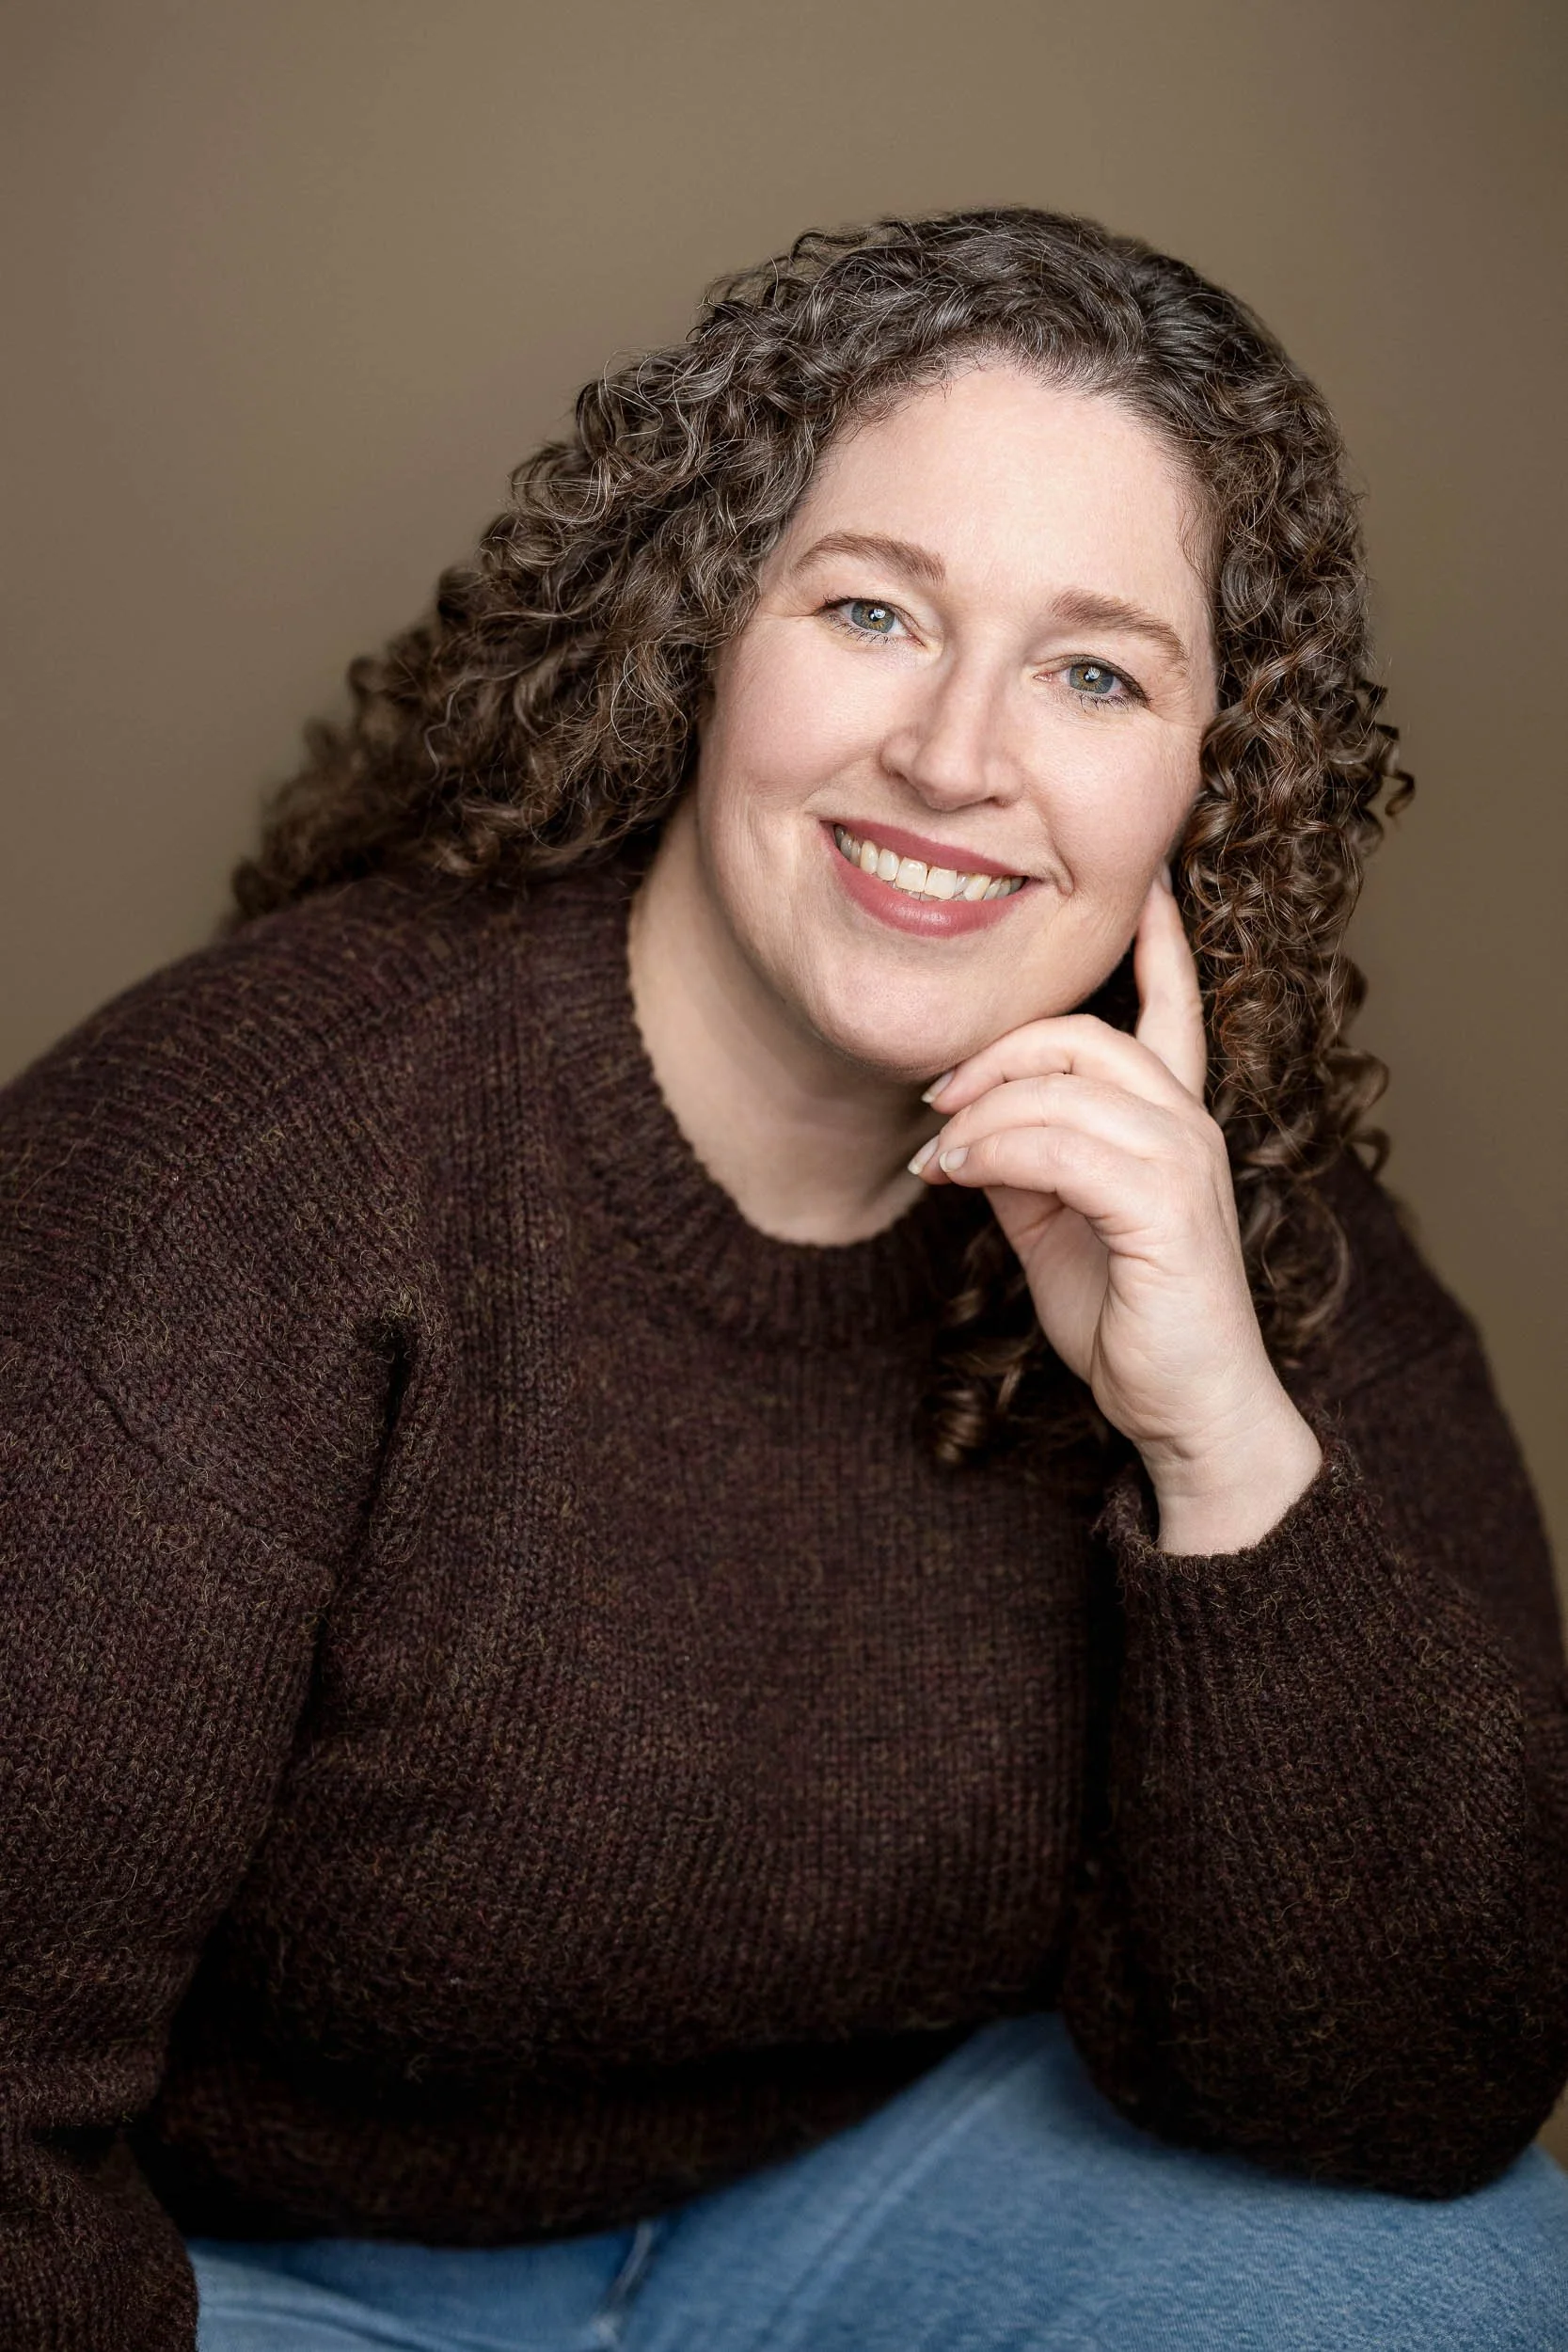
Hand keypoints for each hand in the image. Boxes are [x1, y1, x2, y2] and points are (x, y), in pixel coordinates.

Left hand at [909, 870, 1321, 1552]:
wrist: (1184, 1411)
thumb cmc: (1128, 1320)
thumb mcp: (1055, 1225)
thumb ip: (1023, 1163)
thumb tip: (963, 1125)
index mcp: (1171, 1120)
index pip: (1172, 1006)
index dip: (1156, 939)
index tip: (1138, 877)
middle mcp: (1187, 1125)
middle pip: (1081, 1036)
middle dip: (993, 1054)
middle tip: (933, 1099)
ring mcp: (1182, 1161)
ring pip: (1064, 1086)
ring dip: (981, 1113)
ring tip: (938, 1154)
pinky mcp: (1166, 1207)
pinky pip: (1060, 1146)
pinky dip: (993, 1151)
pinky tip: (955, 1174)